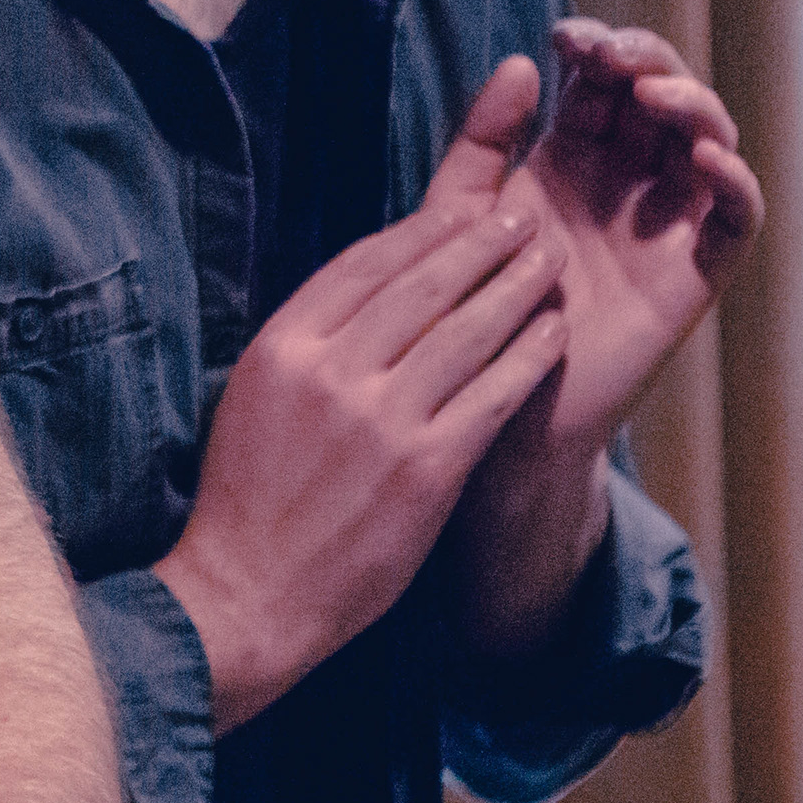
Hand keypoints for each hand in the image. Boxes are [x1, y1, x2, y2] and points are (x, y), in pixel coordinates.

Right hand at [149, 199, 570, 729]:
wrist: (248, 594)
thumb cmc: (249, 498)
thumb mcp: (254, 397)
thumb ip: (309, 344)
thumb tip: (374, 291)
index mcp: (281, 348)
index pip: (362, 265)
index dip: (421, 231)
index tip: (461, 208)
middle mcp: (330, 373)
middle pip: (421, 286)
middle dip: (479, 243)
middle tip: (520, 216)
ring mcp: (381, 421)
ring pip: (466, 332)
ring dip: (516, 288)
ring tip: (548, 261)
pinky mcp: (427, 470)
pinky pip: (493, 395)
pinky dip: (529, 357)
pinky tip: (554, 335)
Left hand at [424, 26, 764, 653]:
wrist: (486, 416)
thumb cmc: (462, 315)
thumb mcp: (458, 217)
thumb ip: (481, 142)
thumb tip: (519, 60)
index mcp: (567, 159)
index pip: (601, 80)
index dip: (597, 47)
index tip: (565, 36)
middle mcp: (625, 183)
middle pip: (661, 96)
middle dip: (647, 61)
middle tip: (617, 56)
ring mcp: (665, 225)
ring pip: (708, 142)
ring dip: (694, 106)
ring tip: (655, 96)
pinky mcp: (693, 275)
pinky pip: (737, 219)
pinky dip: (734, 180)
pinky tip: (704, 157)